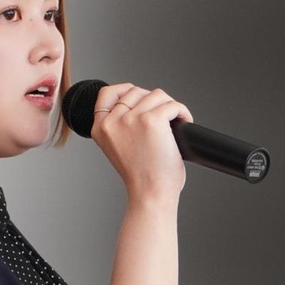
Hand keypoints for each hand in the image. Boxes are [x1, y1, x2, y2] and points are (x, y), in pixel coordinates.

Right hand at [90, 82, 193, 202]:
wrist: (150, 194)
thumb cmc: (141, 176)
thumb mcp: (118, 148)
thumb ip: (120, 126)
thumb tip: (140, 103)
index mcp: (100, 128)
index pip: (107, 93)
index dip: (125, 91)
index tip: (140, 98)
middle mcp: (113, 121)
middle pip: (137, 91)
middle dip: (154, 102)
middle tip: (163, 119)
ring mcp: (132, 119)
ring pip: (157, 95)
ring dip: (170, 107)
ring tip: (175, 122)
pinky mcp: (152, 120)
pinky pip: (173, 105)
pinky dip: (183, 113)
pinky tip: (184, 123)